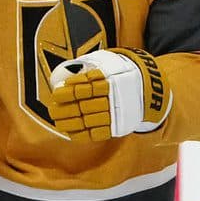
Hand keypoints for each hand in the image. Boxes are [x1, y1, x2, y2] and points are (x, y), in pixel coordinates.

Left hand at [48, 48, 170, 141]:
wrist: (147, 90)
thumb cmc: (119, 76)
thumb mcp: (108, 66)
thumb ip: (88, 70)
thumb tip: (65, 74)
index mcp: (110, 81)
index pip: (85, 87)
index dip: (68, 92)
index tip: (56, 93)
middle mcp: (113, 99)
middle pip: (84, 105)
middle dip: (65, 109)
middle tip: (52, 109)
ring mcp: (116, 114)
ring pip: (89, 121)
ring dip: (70, 123)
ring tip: (58, 122)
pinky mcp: (118, 127)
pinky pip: (98, 133)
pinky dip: (83, 134)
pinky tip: (71, 132)